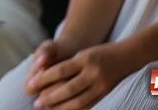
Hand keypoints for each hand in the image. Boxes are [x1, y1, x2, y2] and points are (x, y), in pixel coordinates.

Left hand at [24, 40, 141, 108]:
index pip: (60, 71)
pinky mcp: (106, 94)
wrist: (128, 57)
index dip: (43, 79)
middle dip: (50, 97)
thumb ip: (67, 65)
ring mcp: (101, 85)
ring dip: (61, 107)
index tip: (30, 85)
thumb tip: (43, 76)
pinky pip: (89, 105)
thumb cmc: (99, 53)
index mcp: (84, 58)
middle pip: (68, 88)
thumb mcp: (83, 53)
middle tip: (36, 103)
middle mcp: (93, 72)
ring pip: (78, 100)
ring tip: (47, 109)